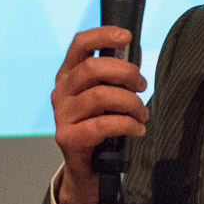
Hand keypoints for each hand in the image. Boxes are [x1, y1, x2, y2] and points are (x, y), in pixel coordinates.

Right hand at [52, 26, 148, 203]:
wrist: (88, 168)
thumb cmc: (101, 124)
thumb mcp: (109, 95)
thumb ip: (119, 74)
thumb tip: (136, 51)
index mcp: (69, 74)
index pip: (79, 44)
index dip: (103, 35)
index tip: (127, 36)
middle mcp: (61, 90)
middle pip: (91, 68)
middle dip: (125, 72)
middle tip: (142, 84)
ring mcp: (61, 114)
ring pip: (99, 96)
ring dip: (130, 103)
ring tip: (142, 113)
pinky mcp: (67, 137)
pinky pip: (101, 125)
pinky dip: (126, 125)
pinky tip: (137, 129)